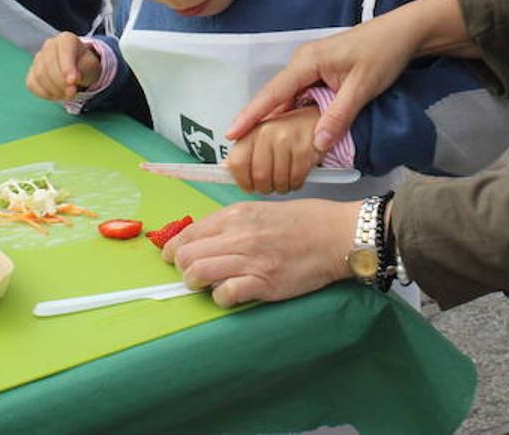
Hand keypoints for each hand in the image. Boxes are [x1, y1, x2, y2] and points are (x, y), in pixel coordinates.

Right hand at [26, 32, 101, 101]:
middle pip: (49, 65)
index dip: (67, 67)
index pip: (64, 52)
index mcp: (66, 39)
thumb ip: (82, 70)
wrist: (78, 69)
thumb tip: (71, 81)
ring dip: (54, 90)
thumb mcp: (90, 66)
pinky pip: (33, 84)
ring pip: (40, 76)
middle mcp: (50, 45)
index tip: (73, 81)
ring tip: (68, 95)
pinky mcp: (32, 72)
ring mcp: (38, 58)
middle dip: (61, 82)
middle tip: (72, 93)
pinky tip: (57, 95)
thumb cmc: (85, 65)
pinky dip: (45, 93)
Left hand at [164, 199, 360, 307]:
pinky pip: (225, 294)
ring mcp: (251, 260)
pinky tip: (228, 294)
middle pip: (186, 255)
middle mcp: (239, 235)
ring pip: (198, 273)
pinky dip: (221, 298)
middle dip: (181, 268)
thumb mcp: (262, 210)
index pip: (189, 233)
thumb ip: (233, 223)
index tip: (171, 257)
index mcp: (237, 215)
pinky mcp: (265, 283)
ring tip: (203, 286)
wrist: (336, 235)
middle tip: (189, 275)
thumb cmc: (304, 221)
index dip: (174, 248)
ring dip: (195, 284)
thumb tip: (206, 239)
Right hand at [225, 0, 474, 154]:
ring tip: (256, 144)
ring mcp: (311, 66)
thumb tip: (318, 144)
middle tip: (239, 148)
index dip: (251, 114)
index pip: (273, 93)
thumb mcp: (362, 87)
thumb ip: (339, 115)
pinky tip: (288, 129)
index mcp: (307, 62)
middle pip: (274, 96)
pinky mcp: (322, 71)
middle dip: (256, 120)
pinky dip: (293, 112)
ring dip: (275, 118)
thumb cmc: (383, 53)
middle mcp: (303, 62)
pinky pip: (300, 94)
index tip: (231, 133)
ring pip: (287, 97)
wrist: (403, 32)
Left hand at [225, 106, 323, 193]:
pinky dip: (295, 184)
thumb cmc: (286, 129)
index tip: (248, 185)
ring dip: (280, 187)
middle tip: (268, 186)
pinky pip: (296, 179)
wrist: (314, 119)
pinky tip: (295, 177)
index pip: (236, 163)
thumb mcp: (260, 136)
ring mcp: (287, 141)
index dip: (242, 180)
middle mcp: (268, 133)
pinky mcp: (304, 149)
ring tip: (283, 180)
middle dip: (264, 188)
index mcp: (252, 131)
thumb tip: (223, 169)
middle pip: (258, 176)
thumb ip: (243, 152)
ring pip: (278, 181)